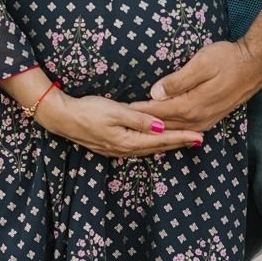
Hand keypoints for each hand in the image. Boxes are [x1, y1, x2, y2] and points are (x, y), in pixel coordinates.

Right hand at [40, 90, 204, 157]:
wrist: (63, 118)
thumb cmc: (88, 110)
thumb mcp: (115, 111)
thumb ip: (139, 120)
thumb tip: (161, 126)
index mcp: (128, 141)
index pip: (161, 139)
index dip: (181, 138)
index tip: (199, 137)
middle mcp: (126, 149)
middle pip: (158, 147)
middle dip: (179, 143)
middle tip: (198, 139)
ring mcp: (118, 150)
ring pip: (149, 148)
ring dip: (167, 145)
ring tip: (183, 141)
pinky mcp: (112, 146)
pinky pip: (139, 147)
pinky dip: (153, 144)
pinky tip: (156, 141)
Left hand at [130, 40, 261, 130]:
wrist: (254, 66)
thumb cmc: (227, 59)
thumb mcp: (201, 63)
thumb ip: (178, 80)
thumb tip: (155, 92)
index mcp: (191, 105)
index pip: (157, 111)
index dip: (138, 111)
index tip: (119, 110)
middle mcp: (197, 118)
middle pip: (163, 125)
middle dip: (142, 123)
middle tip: (120, 121)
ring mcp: (205, 121)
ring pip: (174, 130)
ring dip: (155, 129)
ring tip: (136, 128)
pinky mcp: (210, 119)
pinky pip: (185, 130)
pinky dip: (170, 130)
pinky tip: (163, 130)